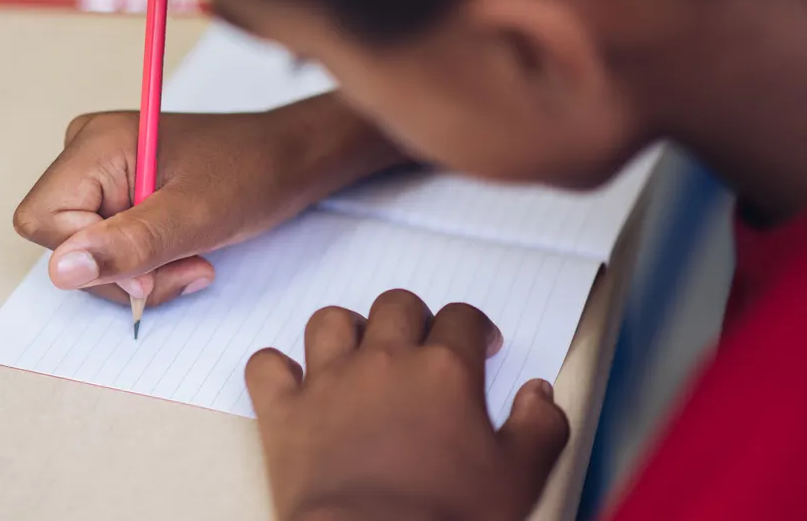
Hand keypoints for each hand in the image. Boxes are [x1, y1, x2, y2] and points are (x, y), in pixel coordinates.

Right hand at [14, 93, 406, 304]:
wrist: (290, 159)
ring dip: (140, 272)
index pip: (44, 223)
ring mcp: (101, 170)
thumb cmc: (252, 173)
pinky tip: (185, 252)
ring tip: (192, 259)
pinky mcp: (118, 190)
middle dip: (122, 270)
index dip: (92, 258)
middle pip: (63, 242)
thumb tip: (60, 271)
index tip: (150, 266)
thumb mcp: (194, 217)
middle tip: (185, 266)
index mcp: (95, 143)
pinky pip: (109, 245)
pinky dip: (146, 263)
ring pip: (87, 252)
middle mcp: (86, 150)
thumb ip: (127, 245)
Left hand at [246, 291, 568, 520]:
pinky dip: (276, 368)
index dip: (474, 329)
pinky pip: (265, 366)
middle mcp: (384, 362)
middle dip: (412, 320)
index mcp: (443, 370)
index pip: (461, 318)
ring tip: (359, 356)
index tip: (478, 348)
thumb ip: (540, 426)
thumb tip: (538, 393)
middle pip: (396, 306)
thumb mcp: (520, 478)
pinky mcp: (284, 412)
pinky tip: (293, 382)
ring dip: (346, 332)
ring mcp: (328, 382)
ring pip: (330, 321)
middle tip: (420, 350)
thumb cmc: (446, 517)